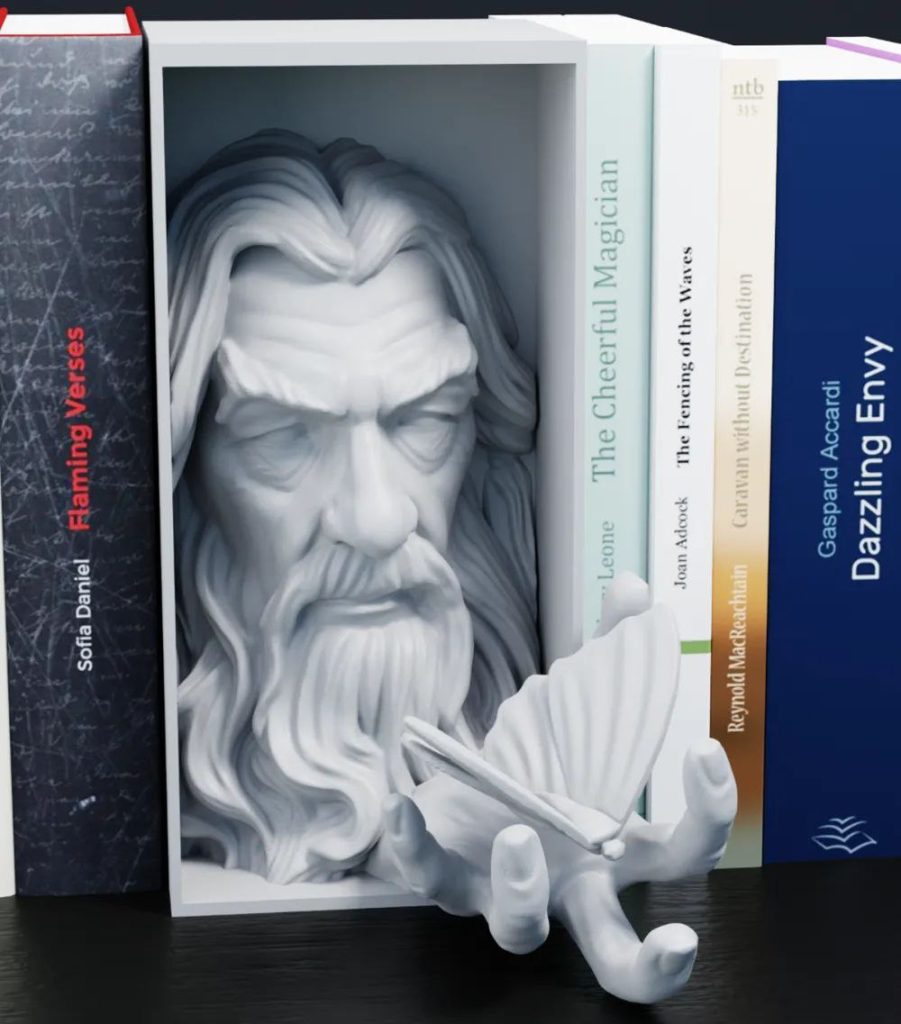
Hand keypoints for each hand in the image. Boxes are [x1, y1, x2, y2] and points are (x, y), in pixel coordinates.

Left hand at [369, 571, 737, 1002]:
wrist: (465, 793)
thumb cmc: (539, 760)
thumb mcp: (578, 707)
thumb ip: (610, 651)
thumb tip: (635, 590)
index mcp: (614, 843)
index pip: (684, 852)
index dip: (708, 811)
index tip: (701, 749)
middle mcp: (568, 885)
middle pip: (619, 959)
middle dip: (654, 967)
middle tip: (679, 941)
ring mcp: (504, 890)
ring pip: (521, 929)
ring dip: (522, 890)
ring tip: (515, 835)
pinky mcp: (445, 876)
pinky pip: (427, 875)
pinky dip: (415, 842)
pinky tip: (405, 799)